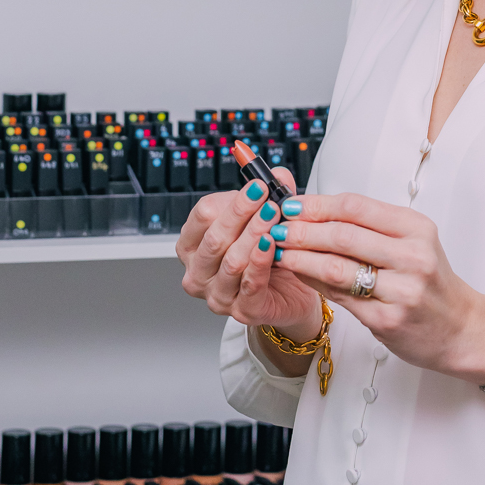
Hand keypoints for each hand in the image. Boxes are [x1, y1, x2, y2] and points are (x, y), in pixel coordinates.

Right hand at [177, 170, 321, 339]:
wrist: (291, 295)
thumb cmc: (270, 257)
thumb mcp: (267, 220)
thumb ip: (272, 196)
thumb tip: (277, 174)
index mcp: (193, 245)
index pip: (202, 216)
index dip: (230, 200)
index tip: (258, 185)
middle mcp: (198, 272)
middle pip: (215, 237)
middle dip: (241, 213)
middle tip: (265, 195)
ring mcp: (217, 295)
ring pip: (232, 261)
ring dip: (254, 234)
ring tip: (274, 215)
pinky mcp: (242, 311)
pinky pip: (250, 284)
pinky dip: (261, 262)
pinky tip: (271, 245)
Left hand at [271, 191, 484, 432]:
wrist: (464, 329)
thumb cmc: (431, 283)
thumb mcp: (412, 244)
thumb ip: (370, 229)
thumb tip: (314, 212)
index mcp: (416, 228)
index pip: (356, 206)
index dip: (317, 203)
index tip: (289, 203)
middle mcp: (412, 255)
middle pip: (343, 234)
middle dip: (302, 228)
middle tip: (274, 226)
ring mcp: (402, 289)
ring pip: (338, 266)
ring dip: (300, 256)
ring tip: (277, 249)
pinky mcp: (389, 319)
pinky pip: (341, 297)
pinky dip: (313, 282)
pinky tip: (297, 273)